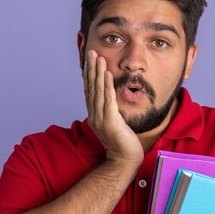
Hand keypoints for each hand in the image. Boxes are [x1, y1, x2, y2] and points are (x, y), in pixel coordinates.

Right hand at [83, 50, 143, 165]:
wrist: (125, 160)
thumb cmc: (123, 143)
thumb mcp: (115, 123)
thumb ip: (111, 110)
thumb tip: (112, 98)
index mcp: (94, 115)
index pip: (90, 91)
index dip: (89, 74)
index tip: (90, 60)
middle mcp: (95, 116)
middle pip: (91, 88)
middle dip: (91, 69)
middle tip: (91, 52)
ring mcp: (101, 119)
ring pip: (98, 91)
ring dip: (98, 72)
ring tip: (98, 58)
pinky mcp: (111, 122)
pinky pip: (108, 100)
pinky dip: (106, 85)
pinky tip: (107, 74)